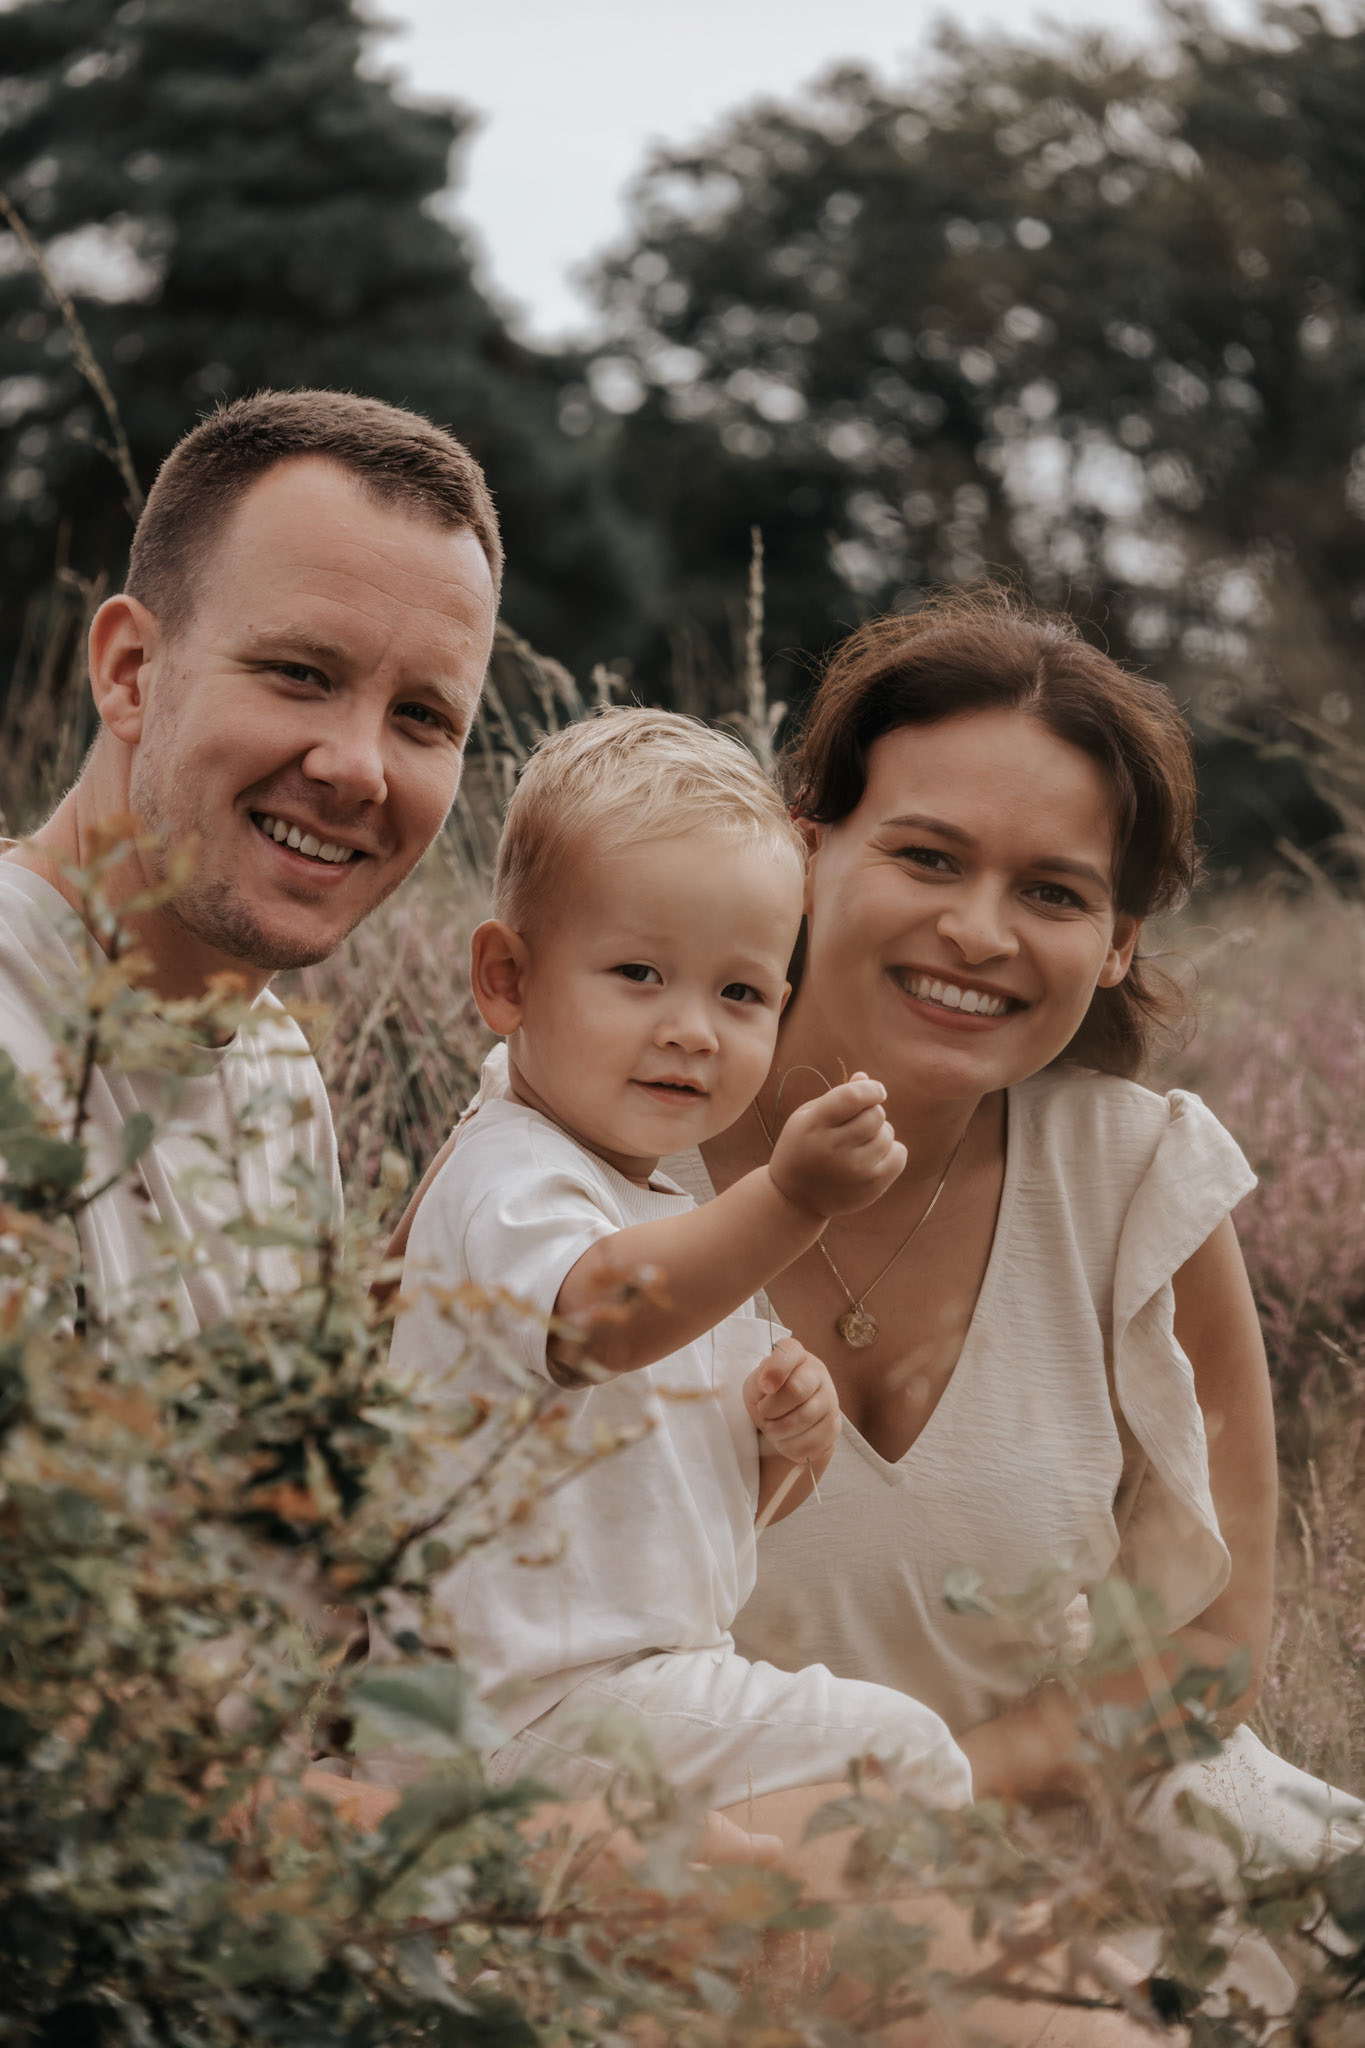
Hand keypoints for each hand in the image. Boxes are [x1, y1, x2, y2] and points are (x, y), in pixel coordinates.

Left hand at [744, 1337, 841, 1470]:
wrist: (785, 1421)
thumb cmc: (768, 1397)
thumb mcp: (756, 1385)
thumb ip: (758, 1380)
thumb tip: (767, 1384)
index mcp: (796, 1355)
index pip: (789, 1353)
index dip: (775, 1371)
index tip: (764, 1387)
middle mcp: (818, 1372)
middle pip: (795, 1390)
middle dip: (770, 1408)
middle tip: (763, 1413)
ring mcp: (830, 1399)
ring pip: (802, 1420)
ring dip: (777, 1431)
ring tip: (772, 1428)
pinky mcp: (834, 1426)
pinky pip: (809, 1443)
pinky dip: (790, 1447)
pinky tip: (786, 1439)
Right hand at [767, 1073, 905, 1218]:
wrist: (796, 1198)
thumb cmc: (803, 1147)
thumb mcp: (809, 1118)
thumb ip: (837, 1096)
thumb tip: (865, 1077)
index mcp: (814, 1126)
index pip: (852, 1097)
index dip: (871, 1089)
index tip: (875, 1090)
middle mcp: (833, 1149)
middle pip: (875, 1115)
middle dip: (873, 1111)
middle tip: (860, 1121)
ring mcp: (854, 1170)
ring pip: (887, 1134)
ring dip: (880, 1132)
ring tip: (861, 1142)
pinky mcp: (872, 1186)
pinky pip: (900, 1154)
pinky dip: (892, 1150)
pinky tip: (873, 1156)